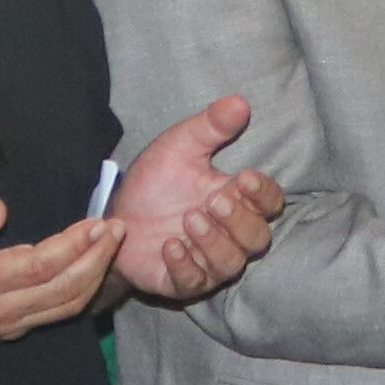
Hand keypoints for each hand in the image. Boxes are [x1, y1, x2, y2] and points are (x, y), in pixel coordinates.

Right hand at [0, 191, 125, 371]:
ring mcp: (6, 323)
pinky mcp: (9, 328)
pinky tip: (88, 264)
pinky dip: (80, 289)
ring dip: (95, 275)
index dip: (76, 245)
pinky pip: (56, 312)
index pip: (42, 266)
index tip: (98, 222)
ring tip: (109, 243)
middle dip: (98, 258)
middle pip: (66, 290)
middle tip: (116, 228)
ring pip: (67, 306)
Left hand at [110, 98, 286, 304]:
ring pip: (231, 264)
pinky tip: (169, 246)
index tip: (243, 177)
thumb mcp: (179, 147)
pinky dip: (185, 266)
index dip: (264, 193)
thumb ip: (210, 127)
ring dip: (213, 242)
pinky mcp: (181, 282)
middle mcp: (228, 236)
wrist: (114, 214)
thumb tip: (239, 101)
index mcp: (235, 201)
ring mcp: (206, 262)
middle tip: (212, 201)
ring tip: (189, 219)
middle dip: (239, 220)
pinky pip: (195, 283)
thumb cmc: (154, 183)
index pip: (270, 203)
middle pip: (258, 238)